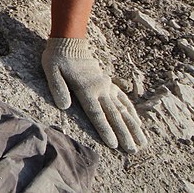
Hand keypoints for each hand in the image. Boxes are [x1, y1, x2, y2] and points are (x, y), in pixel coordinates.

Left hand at [42, 37, 147, 151]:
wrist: (70, 42)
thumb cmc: (57, 58)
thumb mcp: (51, 71)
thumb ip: (58, 88)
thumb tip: (64, 107)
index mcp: (86, 89)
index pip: (96, 113)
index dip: (105, 130)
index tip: (115, 145)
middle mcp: (100, 89)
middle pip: (114, 115)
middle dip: (125, 134)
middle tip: (134, 151)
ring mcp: (106, 86)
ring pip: (122, 109)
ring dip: (133, 126)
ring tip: (142, 142)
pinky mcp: (108, 83)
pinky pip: (123, 98)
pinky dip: (131, 111)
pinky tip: (138, 122)